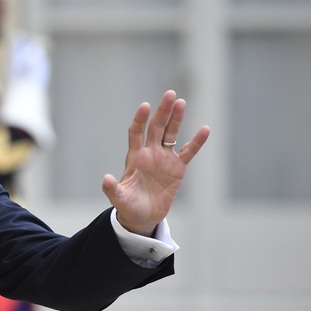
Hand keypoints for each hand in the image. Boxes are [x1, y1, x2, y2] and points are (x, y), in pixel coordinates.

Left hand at [102, 90, 209, 236]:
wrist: (143, 216)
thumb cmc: (128, 206)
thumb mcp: (119, 199)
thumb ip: (112, 189)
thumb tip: (106, 179)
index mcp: (135, 157)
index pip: (136, 133)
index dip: (140, 120)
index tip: (144, 107)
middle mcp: (150, 153)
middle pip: (156, 128)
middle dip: (162, 111)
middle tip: (170, 94)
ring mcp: (164, 159)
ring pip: (171, 134)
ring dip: (176, 119)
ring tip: (181, 102)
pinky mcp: (177, 168)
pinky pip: (188, 152)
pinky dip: (196, 142)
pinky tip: (205, 129)